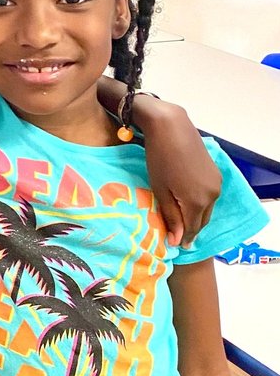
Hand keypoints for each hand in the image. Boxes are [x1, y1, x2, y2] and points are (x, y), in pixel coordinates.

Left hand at [140, 101, 219, 246]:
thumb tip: (178, 241)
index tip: (174, 246)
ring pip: (207, 208)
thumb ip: (171, 216)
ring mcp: (216, 183)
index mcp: (199, 202)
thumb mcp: (161, 191)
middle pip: (202, 220)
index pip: (192, 228)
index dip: (184, 239)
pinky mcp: (215, 173)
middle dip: (190, 229)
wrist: (171, 128)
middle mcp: (213, 194)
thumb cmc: (160, 160)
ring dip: (195, 216)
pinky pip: (209, 196)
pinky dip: (199, 204)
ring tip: (180, 221)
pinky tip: (187, 203)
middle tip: (176, 237)